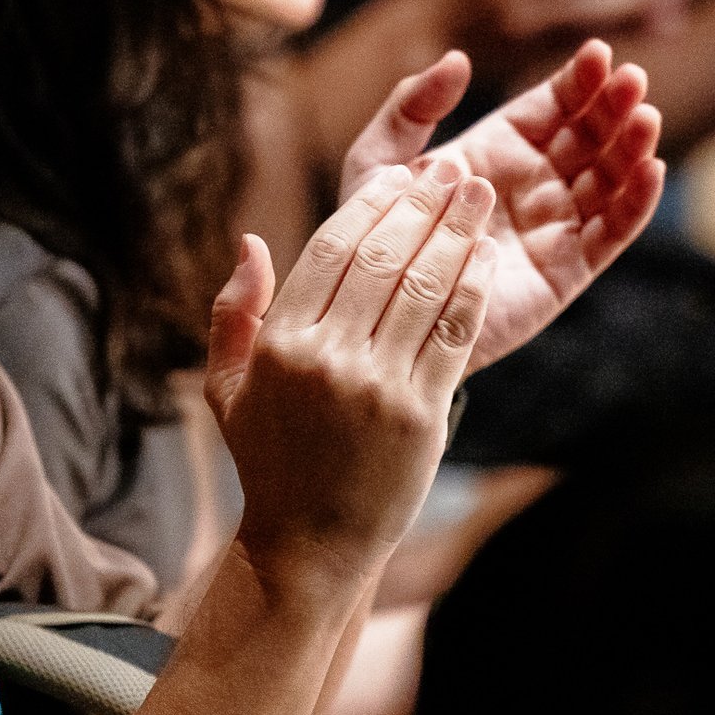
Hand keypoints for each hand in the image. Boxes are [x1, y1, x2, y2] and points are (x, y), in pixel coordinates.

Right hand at [206, 164, 498, 587]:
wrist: (309, 545)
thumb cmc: (270, 461)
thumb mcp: (228, 389)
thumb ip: (232, 313)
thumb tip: (251, 242)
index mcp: (280, 344)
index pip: (330, 249)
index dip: (372, 204)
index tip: (401, 173)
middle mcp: (327, 358)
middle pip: (383, 258)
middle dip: (423, 203)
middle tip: (452, 169)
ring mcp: (376, 386)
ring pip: (424, 287)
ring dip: (457, 232)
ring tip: (479, 195)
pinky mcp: (421, 414)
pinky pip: (454, 334)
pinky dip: (472, 288)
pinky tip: (486, 256)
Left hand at [341, 41, 664, 370]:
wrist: (382, 315)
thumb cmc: (377, 237)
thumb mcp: (379, 162)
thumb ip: (409, 108)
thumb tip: (457, 59)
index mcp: (499, 149)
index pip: (554, 105)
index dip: (579, 81)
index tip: (598, 54)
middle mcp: (536, 183)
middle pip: (591, 136)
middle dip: (614, 106)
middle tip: (632, 79)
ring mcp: (555, 225)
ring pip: (609, 179)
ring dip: (632, 147)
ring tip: (645, 118)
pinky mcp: (567, 270)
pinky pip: (611, 233)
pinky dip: (635, 203)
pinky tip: (650, 170)